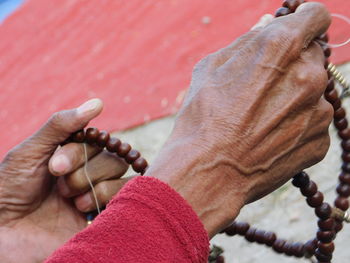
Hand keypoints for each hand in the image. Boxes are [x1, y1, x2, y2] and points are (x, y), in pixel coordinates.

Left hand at [0, 99, 127, 262]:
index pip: (96, 141)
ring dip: (95, 186)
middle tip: (59, 187)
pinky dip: (107, 196)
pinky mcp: (105, 213)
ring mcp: (99, 192)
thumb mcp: (30, 151)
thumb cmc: (10, 190)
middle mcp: (89, 170)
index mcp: (74, 154)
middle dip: (85, 172)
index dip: (78, 152)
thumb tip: (98, 102)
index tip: (54, 168)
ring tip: (71, 202)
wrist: (6, 234)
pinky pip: (127, 194)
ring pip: (121, 172)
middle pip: (112, 156)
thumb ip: (61, 125)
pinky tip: (82, 210)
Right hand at [146, 3, 331, 236]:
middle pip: (312, 57)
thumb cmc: (202, 118)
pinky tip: (268, 139)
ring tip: (260, 120)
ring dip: (294, 99)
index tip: (297, 33)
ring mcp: (319, 111)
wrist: (207, 171)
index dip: (304, 23)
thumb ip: (247, 42)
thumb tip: (268, 26)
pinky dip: (295, 127)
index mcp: (281, 46)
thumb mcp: (212, 68)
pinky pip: (312, 124)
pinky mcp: (320, 141)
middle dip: (293, 66)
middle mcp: (309, 74)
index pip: (315, 16)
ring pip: (314, 93)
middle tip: (263, 88)